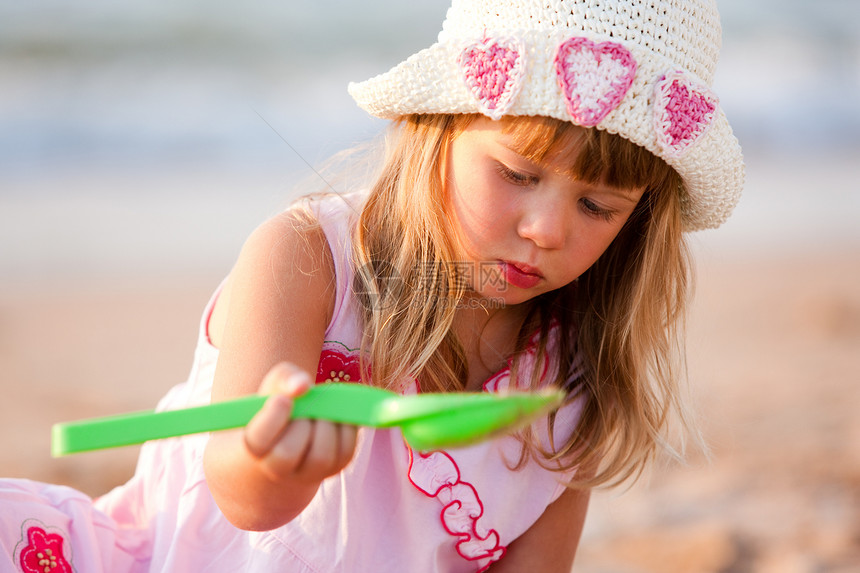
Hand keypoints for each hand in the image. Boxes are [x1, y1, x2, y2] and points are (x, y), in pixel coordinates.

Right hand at [243, 362, 358, 483]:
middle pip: (287, 454)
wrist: (300, 427)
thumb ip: (284, 378)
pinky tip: (337, 413)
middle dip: (301, 423)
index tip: (283, 398)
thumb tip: (302, 384)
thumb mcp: (277, 385)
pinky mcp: (335, 466)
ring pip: (319, 457)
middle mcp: (277, 467)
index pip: (258, 440)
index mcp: (254, 446)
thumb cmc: (283, 403)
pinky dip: (346, 426)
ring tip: (322, 409)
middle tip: (307, 406)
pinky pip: (345, 449)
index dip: (272, 418)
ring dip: (325, 425)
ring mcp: (308, 472)